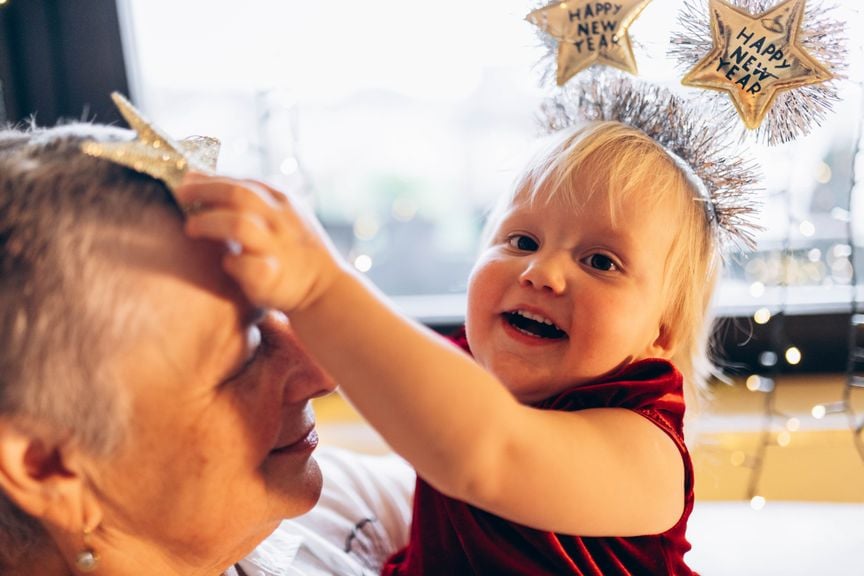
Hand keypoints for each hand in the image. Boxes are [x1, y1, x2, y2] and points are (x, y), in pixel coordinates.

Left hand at [175, 172, 341, 311]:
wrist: (325, 288)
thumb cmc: (292, 249)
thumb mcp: (281, 214)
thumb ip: (250, 199)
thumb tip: (199, 178)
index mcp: (281, 201)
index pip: (240, 182)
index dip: (208, 179)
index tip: (185, 179)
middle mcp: (280, 220)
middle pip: (236, 195)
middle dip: (203, 192)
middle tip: (179, 195)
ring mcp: (278, 248)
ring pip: (239, 225)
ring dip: (209, 223)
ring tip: (190, 228)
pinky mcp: (274, 277)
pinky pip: (248, 266)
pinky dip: (233, 263)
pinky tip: (226, 264)